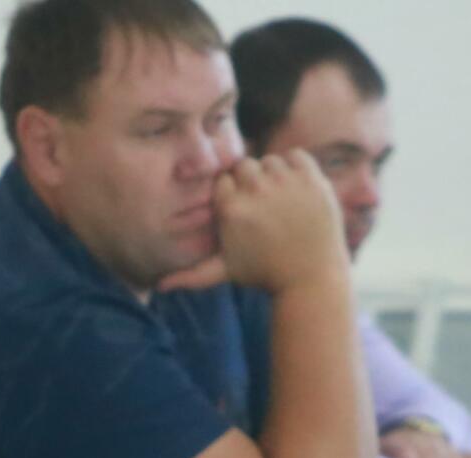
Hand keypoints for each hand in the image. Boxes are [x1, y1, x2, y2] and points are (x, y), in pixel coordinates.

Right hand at [156, 151, 346, 294]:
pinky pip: (296, 156)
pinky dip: (297, 169)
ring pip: (270, 160)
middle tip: (264, 210)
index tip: (244, 214)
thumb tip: (159, 287)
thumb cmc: (265, 275)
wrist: (311, 278)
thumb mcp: (225, 271)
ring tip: (282, 204)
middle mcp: (256, 190)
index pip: (223, 180)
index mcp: (231, 209)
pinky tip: (297, 194)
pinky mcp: (311, 178)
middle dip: (251, 184)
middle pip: (244, 166)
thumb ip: (191, 274)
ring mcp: (285, 182)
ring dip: (274, 177)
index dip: (232, 195)